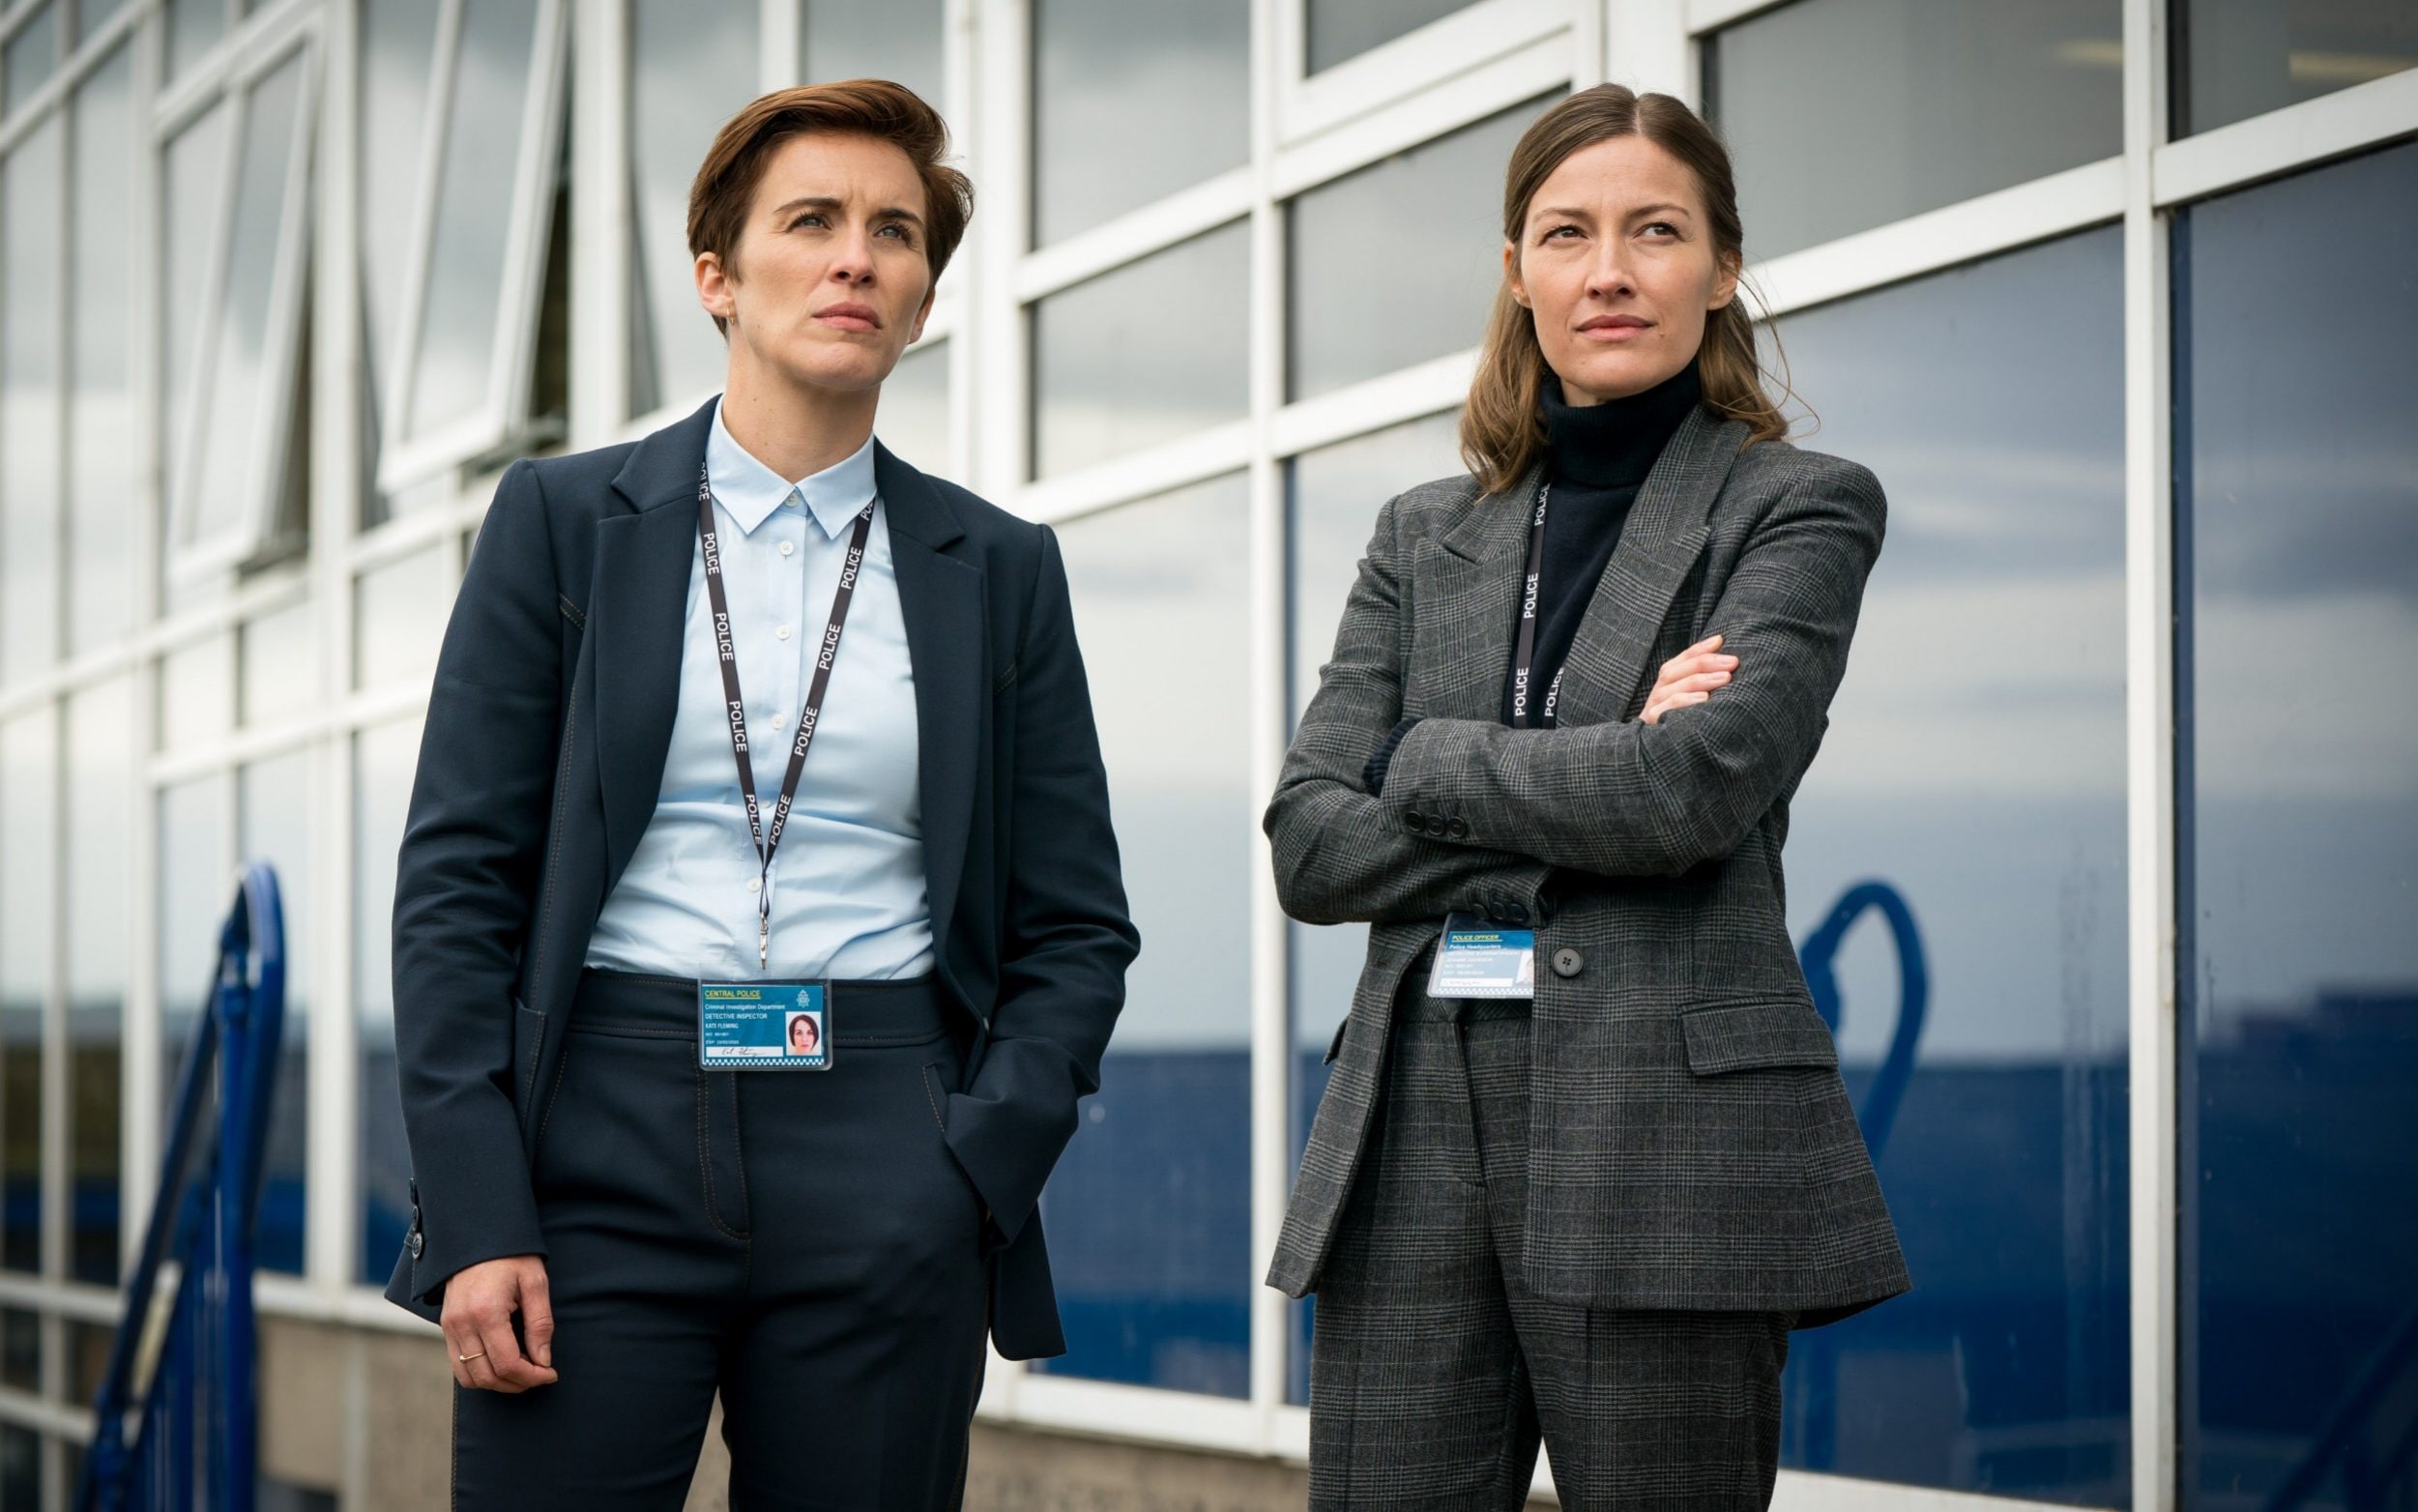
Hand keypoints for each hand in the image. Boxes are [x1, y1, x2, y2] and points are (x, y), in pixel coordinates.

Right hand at [441, 1254, 558, 1392]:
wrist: (476, 1237)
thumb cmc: (511, 1256)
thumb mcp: (535, 1283)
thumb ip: (540, 1324)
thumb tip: (543, 1361)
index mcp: (486, 1312)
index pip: (507, 1363)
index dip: (532, 1376)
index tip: (551, 1374)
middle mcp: (461, 1324)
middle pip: (488, 1376)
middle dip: (517, 1383)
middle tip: (540, 1376)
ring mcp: (449, 1327)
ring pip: (469, 1377)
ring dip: (497, 1383)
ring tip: (522, 1373)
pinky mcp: (445, 1327)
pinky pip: (458, 1365)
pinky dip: (480, 1373)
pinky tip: (502, 1363)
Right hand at [1643, 634, 1737, 724]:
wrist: (1656, 757)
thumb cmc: (1683, 724)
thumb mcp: (1693, 699)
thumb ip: (1704, 679)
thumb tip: (1723, 647)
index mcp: (1669, 681)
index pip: (1683, 658)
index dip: (1701, 648)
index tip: (1722, 641)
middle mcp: (1659, 691)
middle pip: (1678, 669)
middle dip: (1706, 663)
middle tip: (1732, 662)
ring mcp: (1654, 707)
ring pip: (1674, 687)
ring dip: (1701, 680)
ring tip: (1725, 678)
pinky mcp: (1653, 723)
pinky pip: (1668, 709)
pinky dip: (1686, 702)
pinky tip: (1704, 699)